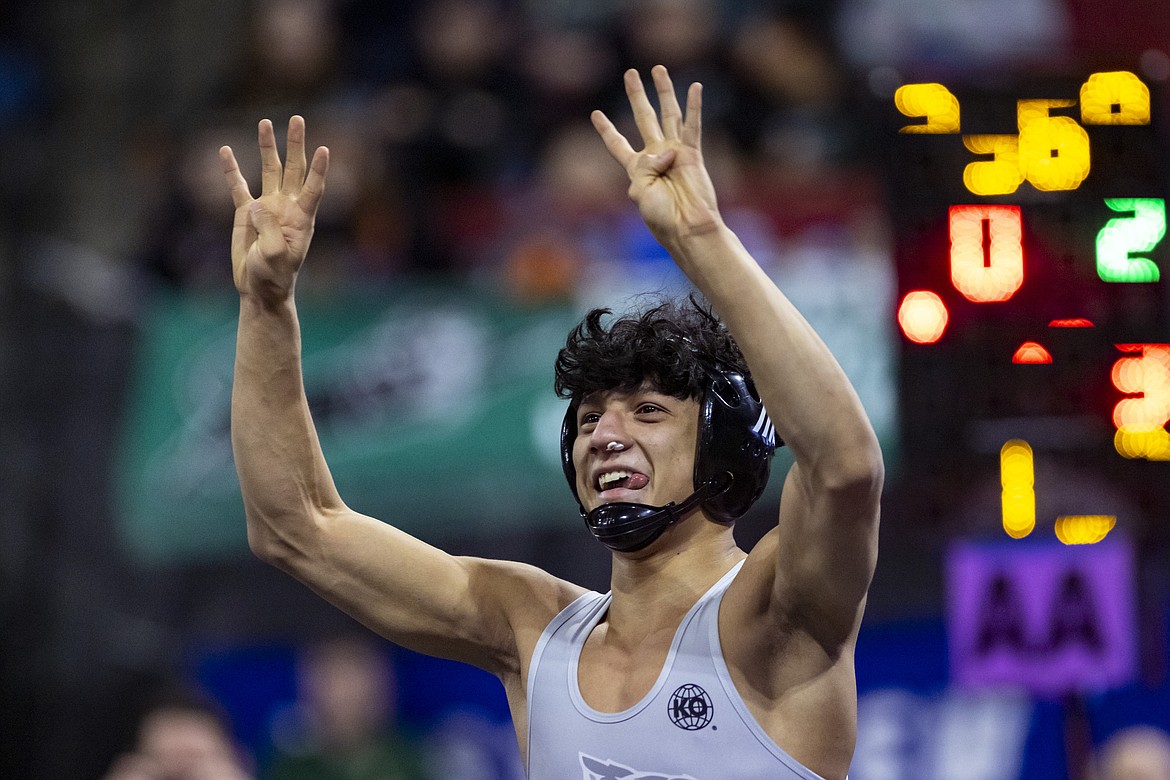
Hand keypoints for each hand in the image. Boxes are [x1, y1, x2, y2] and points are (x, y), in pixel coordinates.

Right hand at [220, 116, 328, 300]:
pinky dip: (232, 169)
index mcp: (301, 218)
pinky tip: (226, 151)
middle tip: (297, 119)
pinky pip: (238, 186)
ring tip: (265, 122)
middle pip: (293, 169)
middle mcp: (287, 207)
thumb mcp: (274, 256)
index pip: (313, 188)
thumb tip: (256, 204)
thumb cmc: (274, 276)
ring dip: (268, 147)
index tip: (324, 149)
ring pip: (269, 170)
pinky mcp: (246, 212)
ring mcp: (267, 207)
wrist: (259, 288)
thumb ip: (268, 229)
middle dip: (295, 144)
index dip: (319, 170)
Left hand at [592, 66, 721, 248]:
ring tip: (658, 69)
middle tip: (630, 74)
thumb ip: (645, 166)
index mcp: (637, 169)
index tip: (596, 114)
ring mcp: (675, 153)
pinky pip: (691, 126)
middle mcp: (656, 156)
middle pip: (643, 118)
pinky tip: (695, 87)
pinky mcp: (692, 154)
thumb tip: (666, 151)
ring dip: (664, 91)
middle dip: (636, 96)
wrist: (687, 228)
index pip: (617, 144)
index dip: (606, 129)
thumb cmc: (661, 217)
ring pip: (668, 114)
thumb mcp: (640, 191)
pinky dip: (694, 106)